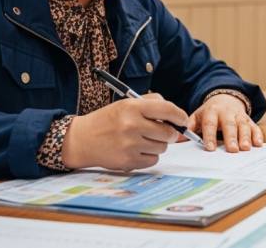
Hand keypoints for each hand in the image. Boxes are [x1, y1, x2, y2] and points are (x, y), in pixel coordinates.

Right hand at [61, 93, 186, 170]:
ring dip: (158, 144)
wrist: (82, 139)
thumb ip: (152, 103)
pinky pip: (153, 160)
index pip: (167, 110)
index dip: (180, 116)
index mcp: (132, 107)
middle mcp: (132, 125)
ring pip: (162, 147)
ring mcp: (130, 145)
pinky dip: (149, 156)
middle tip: (161, 132)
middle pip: (168, 132)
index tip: (182, 120)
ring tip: (143, 140)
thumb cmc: (108, 120)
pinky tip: (137, 150)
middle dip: (169, 133)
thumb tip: (176, 115)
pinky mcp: (128, 161)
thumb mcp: (126, 103)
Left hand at [186, 94, 263, 151]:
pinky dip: (257, 135)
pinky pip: (254, 127)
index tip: (209, 148)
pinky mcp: (249, 120)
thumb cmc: (210, 112)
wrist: (226, 98)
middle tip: (232, 150)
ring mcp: (239, 116)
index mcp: (212, 111)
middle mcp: (227, 113)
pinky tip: (258, 144)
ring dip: (245, 137)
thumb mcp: (198, 115)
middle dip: (231, 137)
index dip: (209, 136)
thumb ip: (190, 126)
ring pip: (243, 126)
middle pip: (229, 125)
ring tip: (245, 148)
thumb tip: (178, 138)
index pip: (210, 124)